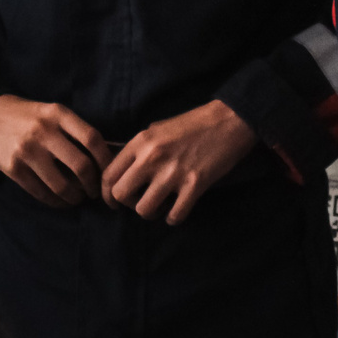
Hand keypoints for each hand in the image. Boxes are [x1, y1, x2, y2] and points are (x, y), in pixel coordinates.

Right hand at [0, 94, 111, 207]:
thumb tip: (105, 155)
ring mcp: (27, 151)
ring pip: (61, 184)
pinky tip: (60, 201)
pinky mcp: (13, 168)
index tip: (110, 171)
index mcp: (58, 114)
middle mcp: (44, 131)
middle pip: (81, 165)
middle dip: (93, 184)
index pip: (92, 138)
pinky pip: (40, 191)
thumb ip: (74, 129)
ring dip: (75, 197)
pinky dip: (55, 201)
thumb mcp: (52, 112)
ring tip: (78, 198)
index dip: (106, 159)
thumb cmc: (27, 116)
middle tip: (94, 191)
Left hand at [101, 100, 257, 224]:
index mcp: (141, 142)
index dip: (107, 194)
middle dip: (128, 204)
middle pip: (121, 195)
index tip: (114, 202)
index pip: (109, 175)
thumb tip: (122, 173)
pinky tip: (178, 210)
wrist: (229, 120)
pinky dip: (174, 218)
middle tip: (140, 201)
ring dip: (152, 213)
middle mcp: (152, 157)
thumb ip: (138, 150)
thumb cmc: (193, 124)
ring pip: (144, 210)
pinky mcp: (195, 185)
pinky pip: (174, 216)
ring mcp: (173, 172)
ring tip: (162, 205)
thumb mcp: (157, 129)